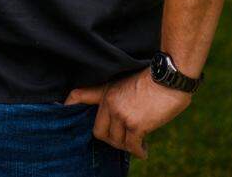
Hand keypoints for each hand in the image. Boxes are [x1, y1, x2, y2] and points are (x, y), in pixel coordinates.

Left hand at [64, 69, 192, 159]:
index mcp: (106, 91)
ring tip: (138, 144)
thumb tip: (118, 117)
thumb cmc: (153, 81)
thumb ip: (116, 96)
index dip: (68, 105)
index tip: (62, 109)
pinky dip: (139, 151)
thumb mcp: (126, 82)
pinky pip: (132, 146)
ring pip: (116, 141)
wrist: (168, 79)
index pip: (78, 96)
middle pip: (99, 132)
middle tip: (123, 141)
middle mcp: (109, 104)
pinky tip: (144, 151)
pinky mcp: (135, 125)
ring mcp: (120, 114)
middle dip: (111, 140)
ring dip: (127, 146)